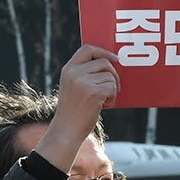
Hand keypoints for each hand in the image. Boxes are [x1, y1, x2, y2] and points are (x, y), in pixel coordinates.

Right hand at [34, 45, 118, 172]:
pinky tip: (104, 106)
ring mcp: (83, 83)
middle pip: (104, 62)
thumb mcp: (72, 87)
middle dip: (113, 74)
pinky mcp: (94, 93)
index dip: (103, 51)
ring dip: (112, 90)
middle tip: (113, 88)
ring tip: (103, 101)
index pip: (87, 49)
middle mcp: (74, 73)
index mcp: (68, 69)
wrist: (66, 131)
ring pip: (110, 77)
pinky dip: (112, 98)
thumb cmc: (72, 111)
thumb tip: (110, 63)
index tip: (114, 59)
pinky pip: (112, 88)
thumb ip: (84, 73)